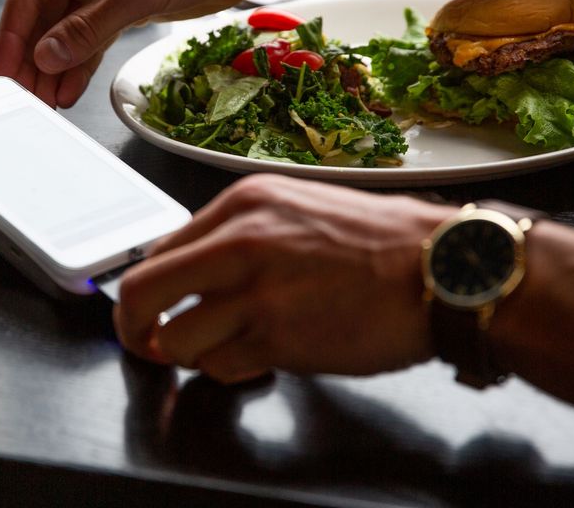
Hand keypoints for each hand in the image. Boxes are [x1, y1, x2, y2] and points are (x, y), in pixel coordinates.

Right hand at [0, 0, 262, 107]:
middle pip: (42, 16)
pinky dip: (79, 65)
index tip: (3, 73)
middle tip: (21, 99)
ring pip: (65, 31)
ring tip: (43, 104)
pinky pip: (91, 38)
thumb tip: (47, 56)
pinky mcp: (123, 3)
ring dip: (53, 67)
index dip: (12, 36)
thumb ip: (93, 24)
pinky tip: (68, 92)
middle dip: (30, 59)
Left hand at [113, 175, 456, 382]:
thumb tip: (188, 270)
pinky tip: (263, 357)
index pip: (158, 249)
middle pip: (140, 293)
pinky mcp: (279, 338)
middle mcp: (240, 241)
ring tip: (224, 348)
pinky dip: (232, 370)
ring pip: (175, 340)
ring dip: (191, 354)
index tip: (149, 310)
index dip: (146, 290)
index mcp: (243, 203)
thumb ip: (239, 235)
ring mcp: (258, 292)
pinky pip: (221, 368)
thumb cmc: (379, 241)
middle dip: (133, 328)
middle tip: (145, 343)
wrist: (440, 266)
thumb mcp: (297, 209)